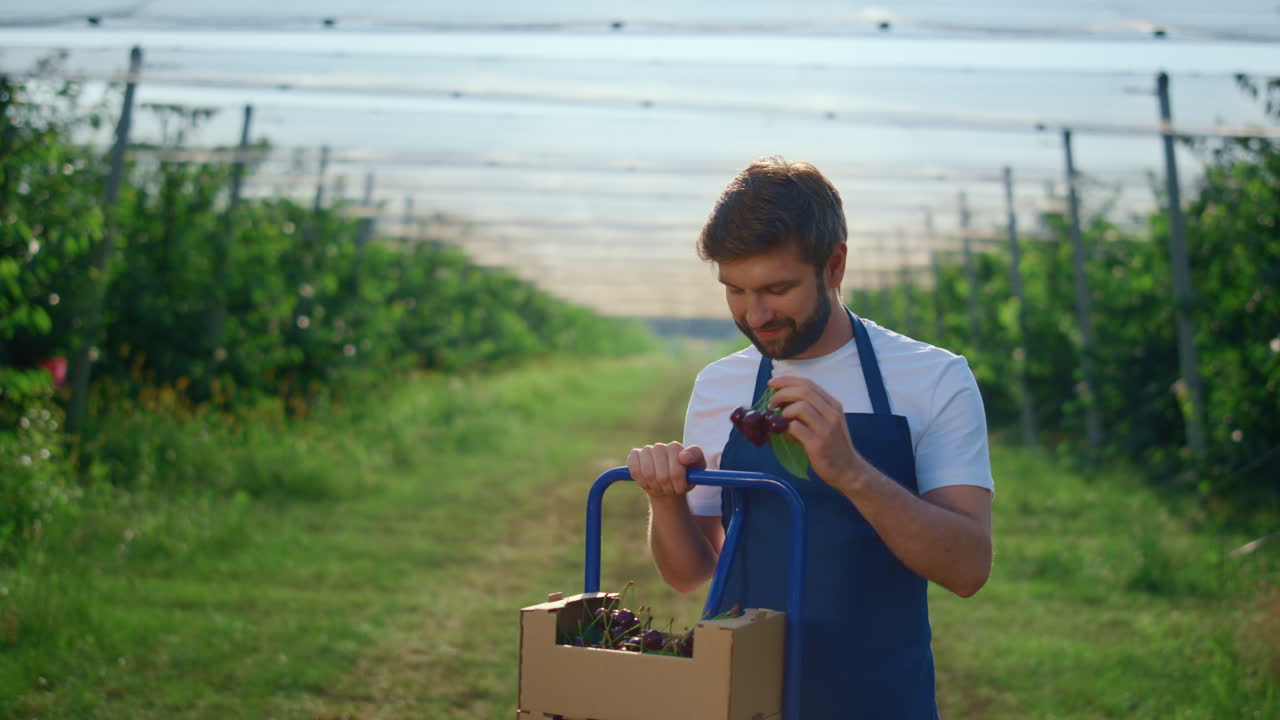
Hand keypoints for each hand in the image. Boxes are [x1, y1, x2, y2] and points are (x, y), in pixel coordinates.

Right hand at [627, 442, 705, 500]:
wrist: (669, 483)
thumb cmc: (685, 477)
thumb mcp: (697, 470)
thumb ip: (695, 458)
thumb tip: (683, 457)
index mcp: (675, 448)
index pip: (676, 472)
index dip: (678, 485)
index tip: (680, 489)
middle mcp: (660, 446)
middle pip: (662, 476)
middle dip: (667, 489)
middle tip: (671, 490)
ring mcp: (646, 450)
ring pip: (648, 475)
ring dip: (655, 487)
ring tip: (661, 488)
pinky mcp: (634, 455)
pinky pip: (635, 471)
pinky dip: (642, 481)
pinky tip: (648, 482)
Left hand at [767, 376, 870, 491]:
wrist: (848, 470)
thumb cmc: (834, 446)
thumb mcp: (828, 422)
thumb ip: (812, 410)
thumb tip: (782, 402)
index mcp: (833, 405)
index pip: (808, 384)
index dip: (787, 381)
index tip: (772, 383)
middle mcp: (832, 413)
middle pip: (803, 391)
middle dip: (782, 393)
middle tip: (771, 403)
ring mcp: (826, 428)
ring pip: (800, 407)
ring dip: (784, 410)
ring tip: (778, 419)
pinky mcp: (818, 444)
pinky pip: (796, 428)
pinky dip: (786, 429)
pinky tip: (787, 435)